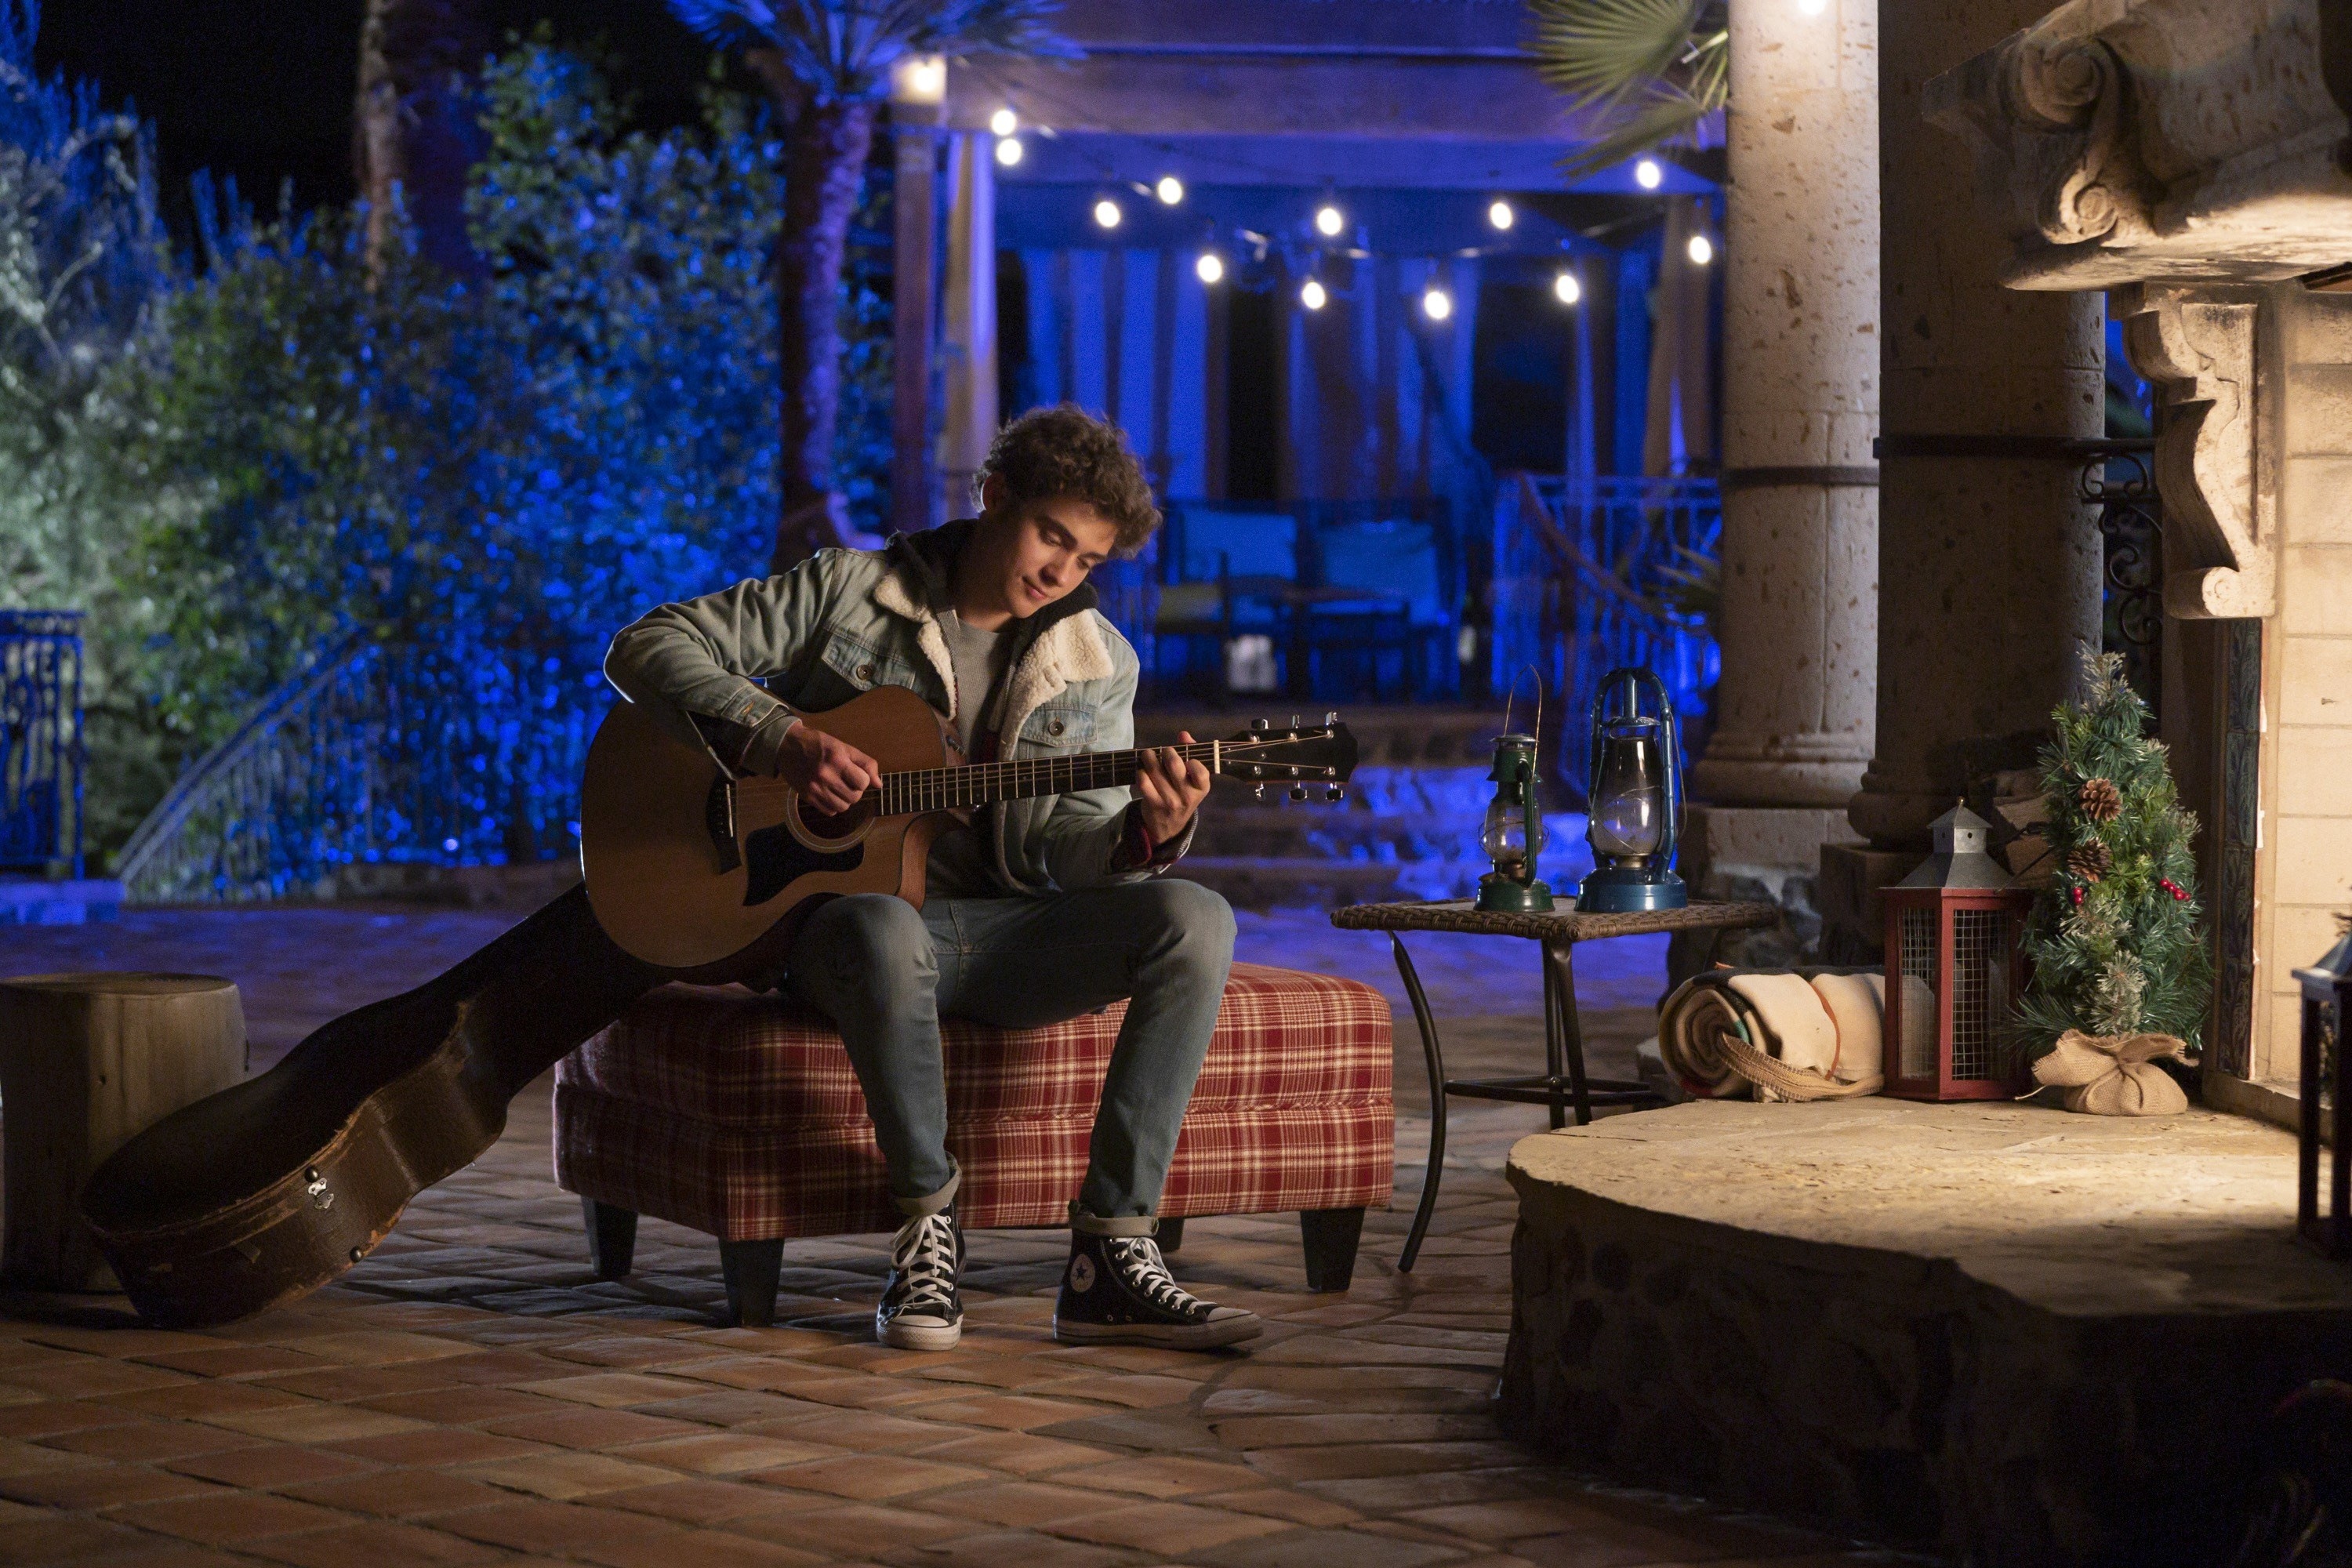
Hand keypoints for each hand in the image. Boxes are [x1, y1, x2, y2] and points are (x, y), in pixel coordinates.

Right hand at [775, 723, 878, 814]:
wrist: (786, 746)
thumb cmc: (818, 744)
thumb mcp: (843, 747)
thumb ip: (865, 764)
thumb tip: (879, 785)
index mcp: (837, 760)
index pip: (863, 783)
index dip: (863, 780)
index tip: (856, 774)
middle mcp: (826, 776)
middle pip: (854, 797)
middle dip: (855, 791)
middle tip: (847, 781)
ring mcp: (815, 788)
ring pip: (843, 807)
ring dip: (845, 800)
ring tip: (838, 788)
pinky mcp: (807, 797)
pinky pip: (829, 812)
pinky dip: (833, 806)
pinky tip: (829, 794)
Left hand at [1133, 731, 1210, 846]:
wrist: (1169, 824)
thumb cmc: (1183, 793)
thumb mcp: (1192, 779)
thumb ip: (1190, 753)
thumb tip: (1183, 734)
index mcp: (1202, 788)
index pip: (1200, 771)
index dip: (1192, 761)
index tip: (1187, 759)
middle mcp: (1188, 796)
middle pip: (1175, 765)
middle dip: (1167, 752)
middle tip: (1164, 751)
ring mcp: (1170, 802)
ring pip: (1156, 771)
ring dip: (1149, 758)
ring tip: (1148, 755)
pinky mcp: (1154, 804)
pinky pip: (1144, 782)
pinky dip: (1141, 773)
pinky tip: (1143, 771)